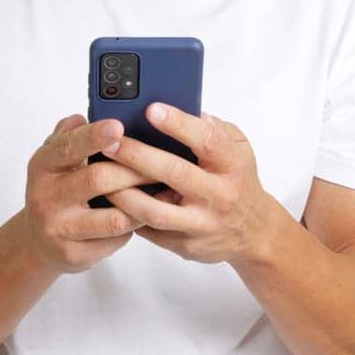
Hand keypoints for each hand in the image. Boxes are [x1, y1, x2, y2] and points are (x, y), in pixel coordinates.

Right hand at [21, 114, 157, 273]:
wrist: (38, 241)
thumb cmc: (58, 189)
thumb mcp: (57, 159)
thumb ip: (70, 136)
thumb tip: (83, 116)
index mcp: (43, 166)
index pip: (68, 147)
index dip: (94, 137)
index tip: (118, 126)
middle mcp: (46, 198)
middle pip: (98, 179)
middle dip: (134, 170)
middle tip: (162, 163)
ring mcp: (60, 229)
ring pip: (113, 217)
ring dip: (142, 203)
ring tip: (162, 192)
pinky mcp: (74, 254)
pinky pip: (115, 240)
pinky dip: (134, 227)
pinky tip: (147, 215)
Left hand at [104, 104, 277, 264]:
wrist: (253, 232)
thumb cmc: (238, 180)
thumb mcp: (239, 148)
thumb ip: (214, 128)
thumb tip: (183, 109)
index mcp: (233, 164)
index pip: (207, 140)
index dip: (178, 124)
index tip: (151, 109)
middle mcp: (219, 195)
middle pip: (175, 173)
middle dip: (138, 156)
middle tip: (111, 142)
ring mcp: (201, 223)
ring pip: (155, 210)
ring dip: (123, 192)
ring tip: (100, 174)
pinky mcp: (185, 244)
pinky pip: (149, 230)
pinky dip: (126, 214)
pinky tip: (108, 200)